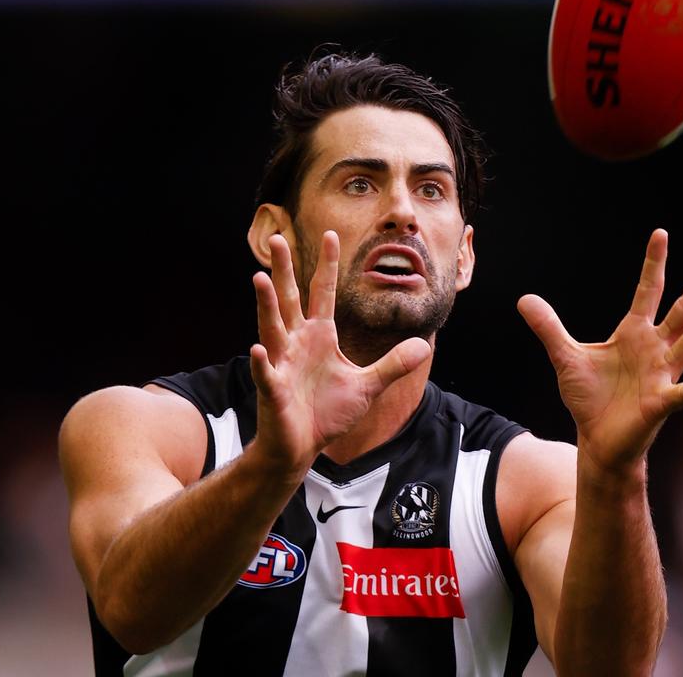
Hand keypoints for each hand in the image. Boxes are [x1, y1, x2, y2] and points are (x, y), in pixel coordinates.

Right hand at [249, 231, 431, 471]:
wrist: (301, 446)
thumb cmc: (327, 413)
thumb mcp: (368, 386)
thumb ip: (392, 364)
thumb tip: (424, 345)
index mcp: (319, 336)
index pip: (323, 292)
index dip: (328, 265)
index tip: (331, 235)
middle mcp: (296, 343)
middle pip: (289, 299)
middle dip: (284, 270)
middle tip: (277, 238)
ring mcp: (282, 364)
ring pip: (272, 328)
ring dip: (266, 305)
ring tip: (259, 278)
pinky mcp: (273, 390)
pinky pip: (266, 373)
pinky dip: (262, 362)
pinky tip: (258, 348)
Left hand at [517, 229, 682, 473]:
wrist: (596, 440)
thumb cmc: (589, 398)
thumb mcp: (564, 356)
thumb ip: (549, 327)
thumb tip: (524, 299)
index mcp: (633, 334)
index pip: (647, 291)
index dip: (653, 264)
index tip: (660, 234)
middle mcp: (654, 349)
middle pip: (682, 311)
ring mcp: (661, 375)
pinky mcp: (660, 403)